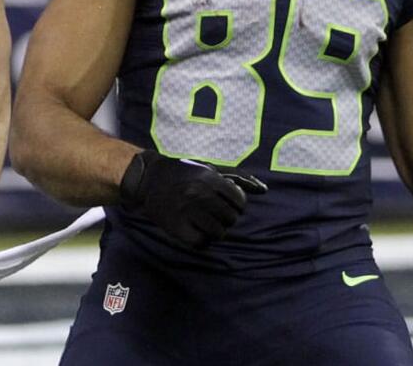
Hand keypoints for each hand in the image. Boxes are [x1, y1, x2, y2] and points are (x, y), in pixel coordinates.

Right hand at [119, 149, 267, 249]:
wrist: (148, 179)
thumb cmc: (184, 173)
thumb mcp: (208, 169)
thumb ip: (237, 178)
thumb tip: (264, 189)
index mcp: (208, 178)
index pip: (240, 201)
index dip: (235, 205)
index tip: (225, 203)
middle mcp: (199, 194)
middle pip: (231, 219)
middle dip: (226, 218)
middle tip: (212, 213)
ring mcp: (187, 211)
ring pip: (219, 233)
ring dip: (215, 231)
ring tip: (204, 222)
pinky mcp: (177, 227)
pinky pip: (201, 243)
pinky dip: (201, 240)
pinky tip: (194, 230)